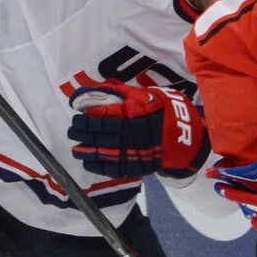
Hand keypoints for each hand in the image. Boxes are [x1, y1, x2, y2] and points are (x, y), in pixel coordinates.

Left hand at [68, 81, 208, 178]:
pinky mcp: (135, 166)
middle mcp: (128, 134)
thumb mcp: (145, 95)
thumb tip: (98, 87)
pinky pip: (112, 168)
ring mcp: (131, 152)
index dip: (86, 116)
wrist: (184, 136)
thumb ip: (121, 91)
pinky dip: (98, 166)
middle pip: (98, 133)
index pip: (101, 115)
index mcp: (130, 115)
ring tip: (76, 149)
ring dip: (85, 151)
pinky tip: (87, 163)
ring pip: (102, 152)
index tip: (77, 115)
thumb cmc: (163, 112)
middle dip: (82, 132)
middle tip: (73, 129)